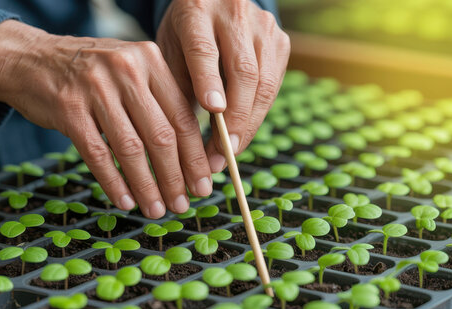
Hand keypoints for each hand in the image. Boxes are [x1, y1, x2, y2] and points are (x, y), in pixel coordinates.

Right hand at [0, 20, 213, 218]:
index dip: (195, 156)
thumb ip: (159, 99)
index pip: (182, 116)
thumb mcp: (129, 69)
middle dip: (176, 176)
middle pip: (161, 135)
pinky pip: (98, 155)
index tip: (203, 183)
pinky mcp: (69, 109)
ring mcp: (96, 88)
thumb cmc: (88, 72)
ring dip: (147, 186)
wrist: (29, 58)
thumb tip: (191, 154)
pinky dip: (114, 183)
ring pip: (131, 149)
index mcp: (150, 59)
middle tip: (183, 204)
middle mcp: (126, 70)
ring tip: (156, 209)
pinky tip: (125, 201)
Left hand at [157, 0, 290, 171]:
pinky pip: (274, 84)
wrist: (214, 4)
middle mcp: (234, 13)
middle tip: (222, 152)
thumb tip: (189, 140)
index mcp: (197, 11)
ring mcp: (262, 25)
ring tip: (230, 150)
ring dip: (248, 122)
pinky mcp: (280, 39)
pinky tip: (243, 131)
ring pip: (264, 81)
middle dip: (235, 118)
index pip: (204, 49)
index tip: (212, 113)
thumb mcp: (170, 53)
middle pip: (242, 71)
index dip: (209, 82)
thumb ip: (178, 87)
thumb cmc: (184, 37)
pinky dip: (259, 112)